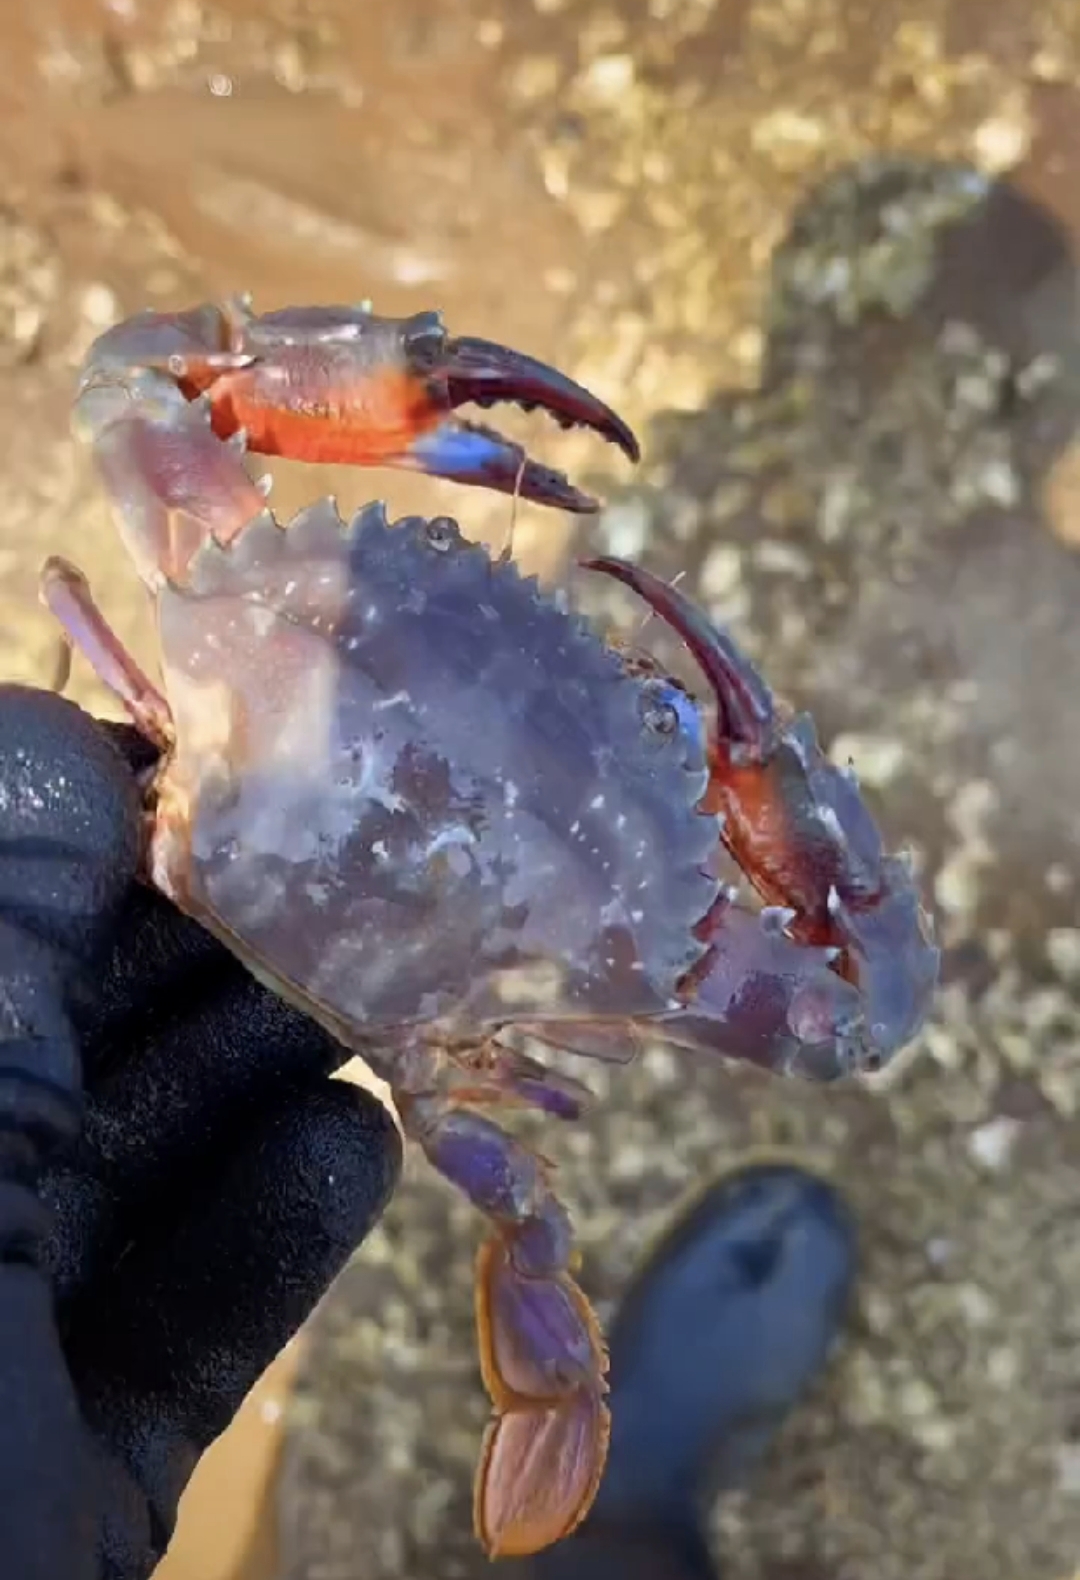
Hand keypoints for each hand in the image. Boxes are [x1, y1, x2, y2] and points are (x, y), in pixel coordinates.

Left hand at [0, 684, 401, 1579]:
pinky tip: (349, 1149)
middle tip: (348, 881)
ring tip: (382, 990)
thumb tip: (60, 733)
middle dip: (191, 962)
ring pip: (108, 1187)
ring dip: (249, 1086)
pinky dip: (256, 1243)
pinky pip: (158, 1337)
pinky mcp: (51, 1486)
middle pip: (37, 1052)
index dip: (66, 836)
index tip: (213, 776)